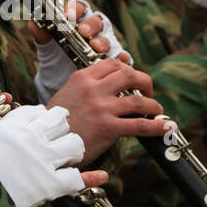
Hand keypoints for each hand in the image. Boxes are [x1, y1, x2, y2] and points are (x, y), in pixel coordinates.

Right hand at [0, 105, 98, 206]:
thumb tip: (17, 129)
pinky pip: (77, 178)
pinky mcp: (50, 184)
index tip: (47, 120)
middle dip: (64, 126)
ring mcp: (43, 160)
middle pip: (59, 120)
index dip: (45, 116)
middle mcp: (31, 139)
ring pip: (73, 144)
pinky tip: (102, 176)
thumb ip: (5, 134)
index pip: (37, 111)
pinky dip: (90, 178)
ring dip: (75, 148)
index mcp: (12, 126)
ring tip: (74, 153)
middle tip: (63, 134)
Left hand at [30, 0, 130, 101]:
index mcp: (77, 22)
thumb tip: (33, 23)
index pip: (79, 8)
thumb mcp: (46, 48)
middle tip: (83, 31)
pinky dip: (122, 57)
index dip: (75, 8)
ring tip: (97, 48)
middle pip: (97, 21)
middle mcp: (94, 31)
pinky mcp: (113, 61)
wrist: (60, 84)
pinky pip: (122, 57)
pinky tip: (120, 60)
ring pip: (109, 38)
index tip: (68, 14)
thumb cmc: (56, 60)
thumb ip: (41, 34)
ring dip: (104, 41)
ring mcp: (105, 46)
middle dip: (91, 25)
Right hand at [46, 57, 166, 159]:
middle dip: (144, 82)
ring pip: (137, 99)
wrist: (42, 144)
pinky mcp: (108, 128)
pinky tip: (165, 125)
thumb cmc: (55, 122)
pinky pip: (139, 124)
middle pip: (129, 75)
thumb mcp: (67, 94)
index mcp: (81, 78)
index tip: (133, 79)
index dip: (127, 68)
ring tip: (156, 110)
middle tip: (148, 92)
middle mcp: (93, 89)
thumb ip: (88, 85)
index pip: (112, 63)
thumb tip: (111, 76)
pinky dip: (156, 125)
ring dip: (152, 104)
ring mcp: (101, 108)